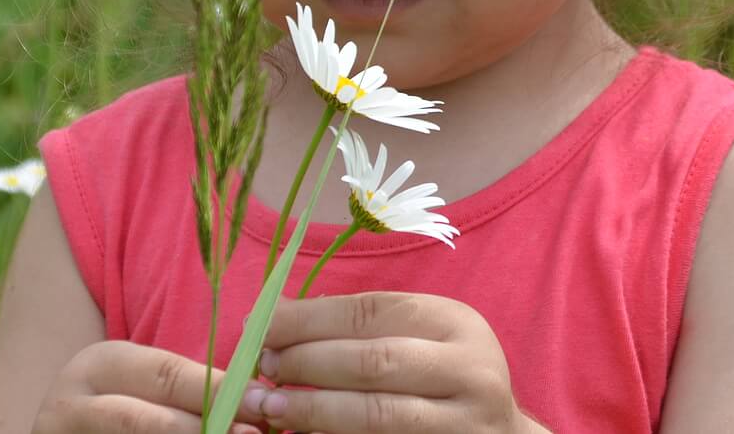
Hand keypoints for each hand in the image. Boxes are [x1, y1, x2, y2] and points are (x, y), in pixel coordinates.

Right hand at [33, 340, 273, 433]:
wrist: (54, 431)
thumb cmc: (115, 401)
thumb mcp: (136, 381)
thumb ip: (185, 387)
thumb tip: (256, 401)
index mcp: (99, 366)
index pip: (164, 374)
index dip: (216, 390)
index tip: (261, 401)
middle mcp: (73, 406)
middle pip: (144, 421)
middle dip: (204, 429)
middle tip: (252, 433)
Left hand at [255, 291, 538, 432]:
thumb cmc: (444, 380)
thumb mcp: (423, 338)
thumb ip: (366, 326)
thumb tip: (280, 315)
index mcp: (457, 324)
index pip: (373, 312)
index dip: (311, 319)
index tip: (263, 326)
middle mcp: (470, 371)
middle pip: (374, 361)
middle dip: (308, 362)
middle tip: (264, 368)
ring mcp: (462, 424)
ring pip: (375, 415)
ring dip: (312, 410)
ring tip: (269, 407)